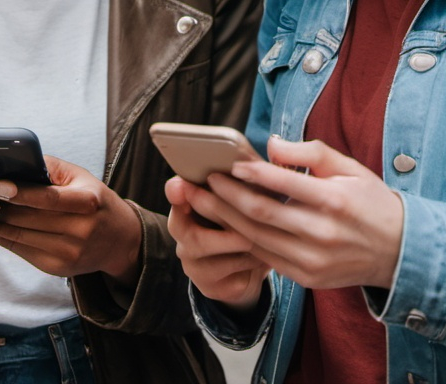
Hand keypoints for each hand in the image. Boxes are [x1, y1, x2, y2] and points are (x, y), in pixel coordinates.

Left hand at [0, 156, 141, 284]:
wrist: (119, 240)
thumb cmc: (95, 200)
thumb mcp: (81, 177)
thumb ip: (50, 168)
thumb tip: (15, 161)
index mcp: (88, 201)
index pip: (49, 198)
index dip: (20, 193)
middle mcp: (80, 230)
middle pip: (30, 220)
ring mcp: (68, 252)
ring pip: (21, 238)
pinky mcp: (57, 268)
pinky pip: (22, 252)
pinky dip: (2, 239)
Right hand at [165, 175, 268, 310]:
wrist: (245, 268)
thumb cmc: (242, 222)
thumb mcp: (239, 200)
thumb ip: (239, 180)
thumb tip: (255, 156)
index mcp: (186, 209)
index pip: (175, 198)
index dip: (177, 192)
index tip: (181, 185)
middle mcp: (183, 238)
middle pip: (194, 234)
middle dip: (227, 224)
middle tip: (253, 217)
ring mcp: (194, 266)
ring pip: (221, 257)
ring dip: (248, 246)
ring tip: (269, 237)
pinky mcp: (210, 288)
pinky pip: (235, 277)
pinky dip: (255, 265)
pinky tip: (268, 256)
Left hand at [200, 136, 403, 290]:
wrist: (400, 252)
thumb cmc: (372, 202)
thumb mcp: (350, 168)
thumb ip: (309, 153)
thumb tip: (270, 145)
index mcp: (335, 200)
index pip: (283, 184)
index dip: (252, 174)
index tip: (228, 165)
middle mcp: (322, 233)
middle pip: (261, 215)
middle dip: (224, 198)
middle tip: (199, 183)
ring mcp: (314, 260)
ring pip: (257, 239)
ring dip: (225, 220)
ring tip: (202, 202)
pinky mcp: (307, 278)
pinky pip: (267, 257)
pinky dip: (243, 240)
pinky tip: (225, 225)